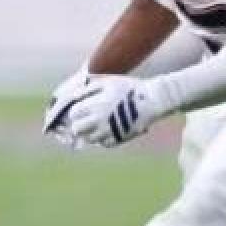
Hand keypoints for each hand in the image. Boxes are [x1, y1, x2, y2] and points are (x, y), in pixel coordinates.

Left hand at [50, 74, 168, 148]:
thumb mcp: (107, 82)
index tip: (80, 109)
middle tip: (85, 120)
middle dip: (79, 125)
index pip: (73, 114)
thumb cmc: (128, 88)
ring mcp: (109, 130)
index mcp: (95, 105)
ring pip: (90, 139)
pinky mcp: (120, 138)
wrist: (152, 100)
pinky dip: (103, 138)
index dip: (75, 112)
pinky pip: (104, 144)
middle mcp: (99, 120)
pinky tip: (108, 129)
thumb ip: (88, 89)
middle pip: (77, 130)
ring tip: (97, 124)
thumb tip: (74, 96)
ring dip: (90, 132)